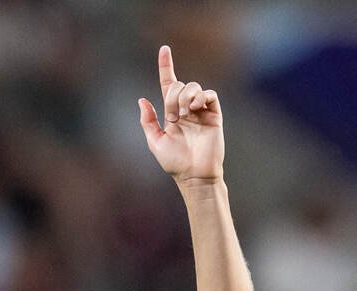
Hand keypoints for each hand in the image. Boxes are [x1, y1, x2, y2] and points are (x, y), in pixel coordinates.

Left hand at [138, 46, 223, 183]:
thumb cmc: (175, 163)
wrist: (195, 175)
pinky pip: (209, 94)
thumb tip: (142, 100)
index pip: (168, 84)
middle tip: (175, 115)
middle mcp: (186, 109)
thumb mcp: (155, 142)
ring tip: (186, 114)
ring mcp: (200, 111)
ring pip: (193, 86)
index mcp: (171, 114)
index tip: (164, 49)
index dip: (166, 66)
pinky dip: (201, 97)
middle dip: (173, 96)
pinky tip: (196, 108)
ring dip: (186, 96)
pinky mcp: (214, 114)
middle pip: (178, 85)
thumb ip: (147, 122)